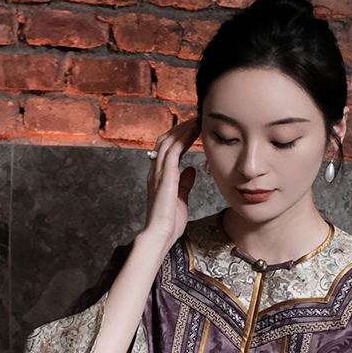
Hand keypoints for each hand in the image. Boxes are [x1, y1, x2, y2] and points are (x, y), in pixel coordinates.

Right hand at [142, 116, 200, 253]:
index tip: (192, 130)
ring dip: (182, 129)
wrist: (161, 233)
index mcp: (159, 177)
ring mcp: (158, 173)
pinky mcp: (165, 176)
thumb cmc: (169, 222)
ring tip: (195, 120)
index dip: (178, 137)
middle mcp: (156, 171)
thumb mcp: (181, 199)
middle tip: (194, 119)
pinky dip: (182, 138)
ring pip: (168, 142)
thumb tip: (190, 170)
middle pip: (165, 141)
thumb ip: (184, 183)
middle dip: (180, 129)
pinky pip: (172, 151)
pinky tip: (192, 131)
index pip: (166, 150)